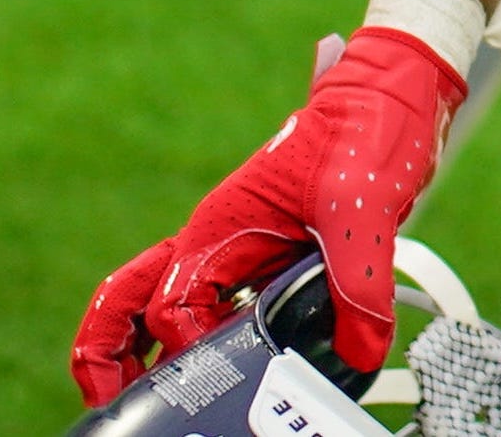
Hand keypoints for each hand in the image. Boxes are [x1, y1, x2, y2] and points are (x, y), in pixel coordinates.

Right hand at [68, 27, 462, 402]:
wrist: (393, 96)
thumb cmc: (368, 132)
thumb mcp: (364, 210)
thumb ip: (359, 282)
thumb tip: (360, 352)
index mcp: (218, 227)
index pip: (170, 308)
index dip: (184, 349)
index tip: (220, 376)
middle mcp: (213, 242)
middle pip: (127, 301)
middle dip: (107, 356)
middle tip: (112, 404)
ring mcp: (234, 251)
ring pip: (156, 305)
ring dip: (141, 353)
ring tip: (148, 403)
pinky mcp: (265, 259)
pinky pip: (214, 308)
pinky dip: (202, 345)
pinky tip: (230, 377)